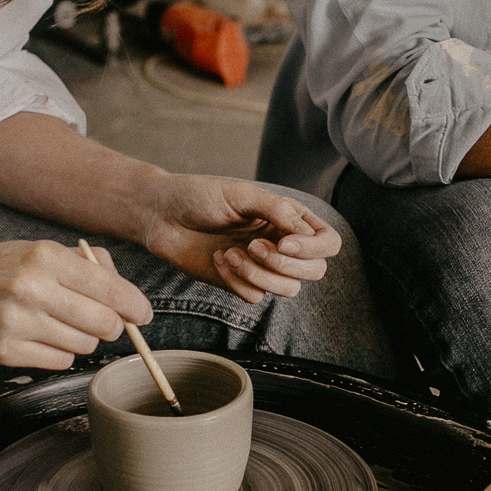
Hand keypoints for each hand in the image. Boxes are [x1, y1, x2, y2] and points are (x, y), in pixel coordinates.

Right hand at [0, 240, 147, 369]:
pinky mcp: (4, 351)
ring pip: (83, 345)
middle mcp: (32, 288)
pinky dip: (59, 354)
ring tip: (58, 326)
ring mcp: (17, 322)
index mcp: (44, 257)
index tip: (142, 315)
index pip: (110, 288)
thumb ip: (80, 264)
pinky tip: (40, 339)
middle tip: (103, 324)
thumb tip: (124, 291)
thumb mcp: (32, 250)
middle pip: (104, 323)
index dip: (134, 305)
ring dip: (81, 340)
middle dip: (111, 327)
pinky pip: (59, 362)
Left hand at [138, 175, 340, 304]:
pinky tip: (218, 259)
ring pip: (288, 290)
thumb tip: (302, 232)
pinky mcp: (241, 283)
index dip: (313, 248)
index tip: (286, 243)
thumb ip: (276, 210)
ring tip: (231, 253)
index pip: (327, 243)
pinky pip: (255, 296)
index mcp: (289, 218)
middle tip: (253, 247)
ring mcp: (263, 266)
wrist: (162, 215)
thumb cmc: (200, 196)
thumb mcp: (240, 194)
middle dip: (286, 265)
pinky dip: (237, 281)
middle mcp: (282, 244)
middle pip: (314, 271)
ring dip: (259, 275)